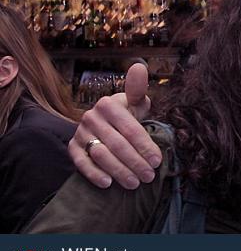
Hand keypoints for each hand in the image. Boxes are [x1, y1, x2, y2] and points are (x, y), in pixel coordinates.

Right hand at [68, 63, 160, 188]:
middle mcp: (91, 117)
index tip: (157, 161)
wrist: (103, 121)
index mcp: (108, 104)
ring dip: (119, 171)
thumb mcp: (134, 101)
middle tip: (149, 176)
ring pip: (101, 155)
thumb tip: (139, 67)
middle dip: (136, 163)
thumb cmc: (125, 113)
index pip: (131, 129)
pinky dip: (94, 174)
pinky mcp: (72, 147)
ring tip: (135, 183)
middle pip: (118, 145)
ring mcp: (80, 133)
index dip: (145, 146)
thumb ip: (138, 89)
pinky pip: (81, 163)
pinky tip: (108, 183)